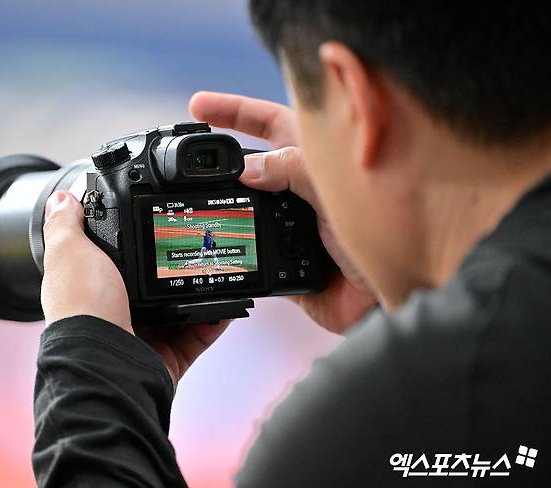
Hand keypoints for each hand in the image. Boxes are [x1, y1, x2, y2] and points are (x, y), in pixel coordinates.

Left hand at [41, 191, 228, 388]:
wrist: (105, 361)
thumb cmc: (82, 309)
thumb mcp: (70, 252)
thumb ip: (66, 225)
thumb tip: (61, 199)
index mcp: (91, 288)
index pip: (115, 260)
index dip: (133, 242)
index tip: (154, 223)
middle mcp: (115, 314)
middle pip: (150, 285)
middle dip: (171, 268)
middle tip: (193, 246)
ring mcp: (142, 337)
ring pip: (177, 311)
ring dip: (198, 293)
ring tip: (216, 270)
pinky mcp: (166, 357)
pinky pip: (198, 336)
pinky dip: (214, 321)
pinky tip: (226, 302)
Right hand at [189, 91, 375, 333]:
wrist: (403, 292)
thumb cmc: (391, 228)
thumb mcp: (340, 186)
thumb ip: (295, 170)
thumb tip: (248, 168)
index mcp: (314, 160)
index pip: (267, 123)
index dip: (234, 112)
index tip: (199, 105)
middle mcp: (298, 190)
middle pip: (249, 167)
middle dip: (217, 163)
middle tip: (187, 163)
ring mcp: (289, 227)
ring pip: (244, 211)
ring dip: (220, 209)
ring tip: (193, 205)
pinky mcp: (283, 265)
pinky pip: (249, 254)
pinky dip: (233, 251)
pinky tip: (217, 245)